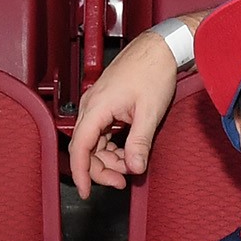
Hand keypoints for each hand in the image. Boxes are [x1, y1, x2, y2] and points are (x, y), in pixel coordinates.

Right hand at [67, 29, 184, 195]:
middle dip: (101, 169)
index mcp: (97, 107)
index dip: (82, 173)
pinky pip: (101, 133)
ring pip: (94, 142)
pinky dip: (112, 147)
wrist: (159, 47)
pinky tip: (127, 152)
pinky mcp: (106, 105)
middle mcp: (92, 106)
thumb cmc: (153, 71)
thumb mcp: (149, 112)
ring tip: (130, 166)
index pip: (80, 148)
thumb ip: (139, 142)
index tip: (86, 192)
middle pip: (85, 148)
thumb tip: (135, 167)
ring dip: (108, 159)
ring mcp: (97, 105)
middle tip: (122, 181)